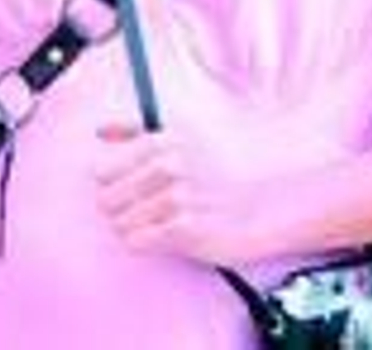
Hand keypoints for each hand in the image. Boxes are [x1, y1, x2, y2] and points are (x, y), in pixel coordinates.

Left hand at [91, 124, 271, 267]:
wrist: (273, 192)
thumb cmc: (224, 161)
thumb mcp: (183, 131)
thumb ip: (136, 129)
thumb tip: (98, 130)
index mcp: (162, 139)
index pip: (102, 171)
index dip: (114, 184)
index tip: (133, 188)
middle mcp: (167, 165)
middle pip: (107, 200)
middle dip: (121, 209)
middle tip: (149, 209)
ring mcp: (177, 198)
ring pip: (120, 224)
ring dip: (136, 227)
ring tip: (163, 221)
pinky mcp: (187, 229)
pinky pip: (138, 241)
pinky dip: (148, 241)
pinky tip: (170, 234)